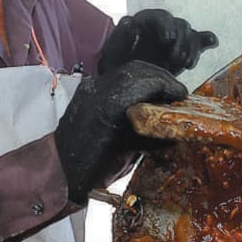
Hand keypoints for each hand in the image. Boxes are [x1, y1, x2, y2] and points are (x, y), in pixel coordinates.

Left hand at [55, 60, 186, 202]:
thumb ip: (149, 137)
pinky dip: (134, 81)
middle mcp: (98, 90)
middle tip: (177, 92)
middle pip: (137, 71)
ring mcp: (90, 87)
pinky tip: (144, 94)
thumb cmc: (91, 169)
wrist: (58, 170)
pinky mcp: (86, 89)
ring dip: (149, 77)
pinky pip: (115, 77)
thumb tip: (174, 131)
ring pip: (126, 71)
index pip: (147, 82)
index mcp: (109, 105)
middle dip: (161, 78)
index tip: (183, 95)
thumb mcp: (126, 154)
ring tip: (164, 91)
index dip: (168, 86)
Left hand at [99, 9, 217, 75]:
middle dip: (181, 42)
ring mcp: (176, 38)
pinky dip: (206, 40)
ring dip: (191, 49)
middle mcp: (163, 26)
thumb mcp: (112, 54)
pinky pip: (200, 41)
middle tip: (175, 60)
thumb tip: (129, 21)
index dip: (166, 26)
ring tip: (186, 65)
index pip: (160, 17)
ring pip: (191, 34)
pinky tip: (212, 42)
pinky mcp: (186, 49)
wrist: (124, 84)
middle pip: (180, 25)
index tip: (168, 40)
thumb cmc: (117, 67)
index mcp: (146, 21)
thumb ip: (120, 37)